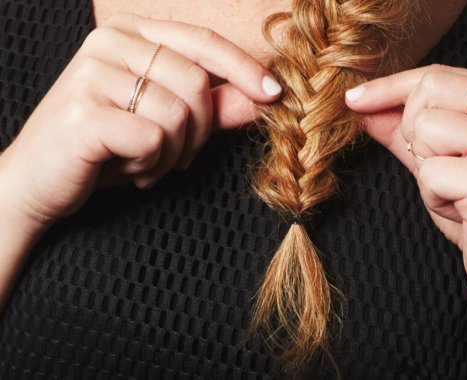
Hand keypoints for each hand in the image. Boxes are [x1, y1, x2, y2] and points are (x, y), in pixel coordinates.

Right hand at [0, 13, 280, 229]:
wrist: (38, 180)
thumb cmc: (107, 147)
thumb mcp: (166, 122)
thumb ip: (214, 106)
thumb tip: (263, 96)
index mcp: (130, 33)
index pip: (202, 42)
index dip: (243, 68)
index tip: (274, 93)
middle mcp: (108, 43)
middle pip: (196, 82)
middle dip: (199, 132)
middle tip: (177, 154)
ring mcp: (92, 73)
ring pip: (178, 114)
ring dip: (174, 153)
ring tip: (148, 162)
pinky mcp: (84, 112)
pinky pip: (153, 139)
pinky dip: (152, 165)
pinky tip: (129, 169)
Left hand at [345, 64, 466, 311]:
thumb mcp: (442, 163)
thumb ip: (405, 132)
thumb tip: (363, 108)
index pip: (437, 75)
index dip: (390, 87)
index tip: (353, 99)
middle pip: (429, 90)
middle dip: (414, 133)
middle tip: (442, 170)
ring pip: (425, 129)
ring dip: (426, 170)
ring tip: (457, 193)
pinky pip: (431, 173)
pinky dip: (435, 197)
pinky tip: (464, 212)